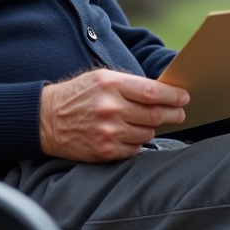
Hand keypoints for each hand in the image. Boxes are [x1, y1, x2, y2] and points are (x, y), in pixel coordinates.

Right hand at [39, 69, 188, 161]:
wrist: (45, 120)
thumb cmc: (77, 96)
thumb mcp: (101, 78)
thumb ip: (130, 83)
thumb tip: (162, 91)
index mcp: (110, 85)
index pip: (153, 92)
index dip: (173, 96)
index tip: (183, 97)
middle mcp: (110, 109)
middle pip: (155, 115)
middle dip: (173, 114)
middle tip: (180, 113)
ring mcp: (108, 132)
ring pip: (147, 133)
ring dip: (152, 128)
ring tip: (147, 122)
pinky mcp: (104, 151)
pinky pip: (135, 149)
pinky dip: (137, 143)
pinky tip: (130, 134)